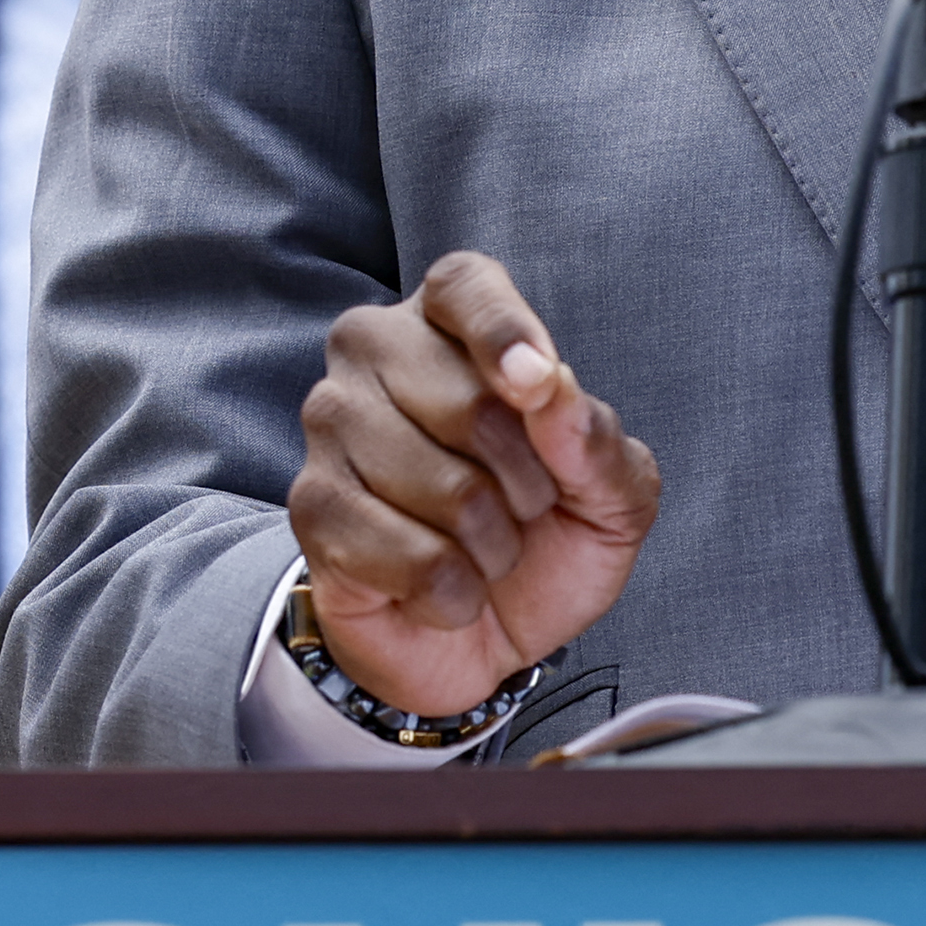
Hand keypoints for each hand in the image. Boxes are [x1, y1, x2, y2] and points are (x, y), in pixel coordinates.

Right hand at [291, 252, 661, 715]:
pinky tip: (444, 586)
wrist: (488, 636)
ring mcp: (333, 424)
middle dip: (528, 482)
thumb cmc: (548, 539)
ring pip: (448, 492)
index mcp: (450, 319)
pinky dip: (455, 593)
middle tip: (522, 506)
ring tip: (481, 548)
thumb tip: (552, 388)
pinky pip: (415, 558)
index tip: (537, 384)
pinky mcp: (313, 505)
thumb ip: (595, 438)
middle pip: (474, 407)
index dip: (505, 332)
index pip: (466, 288)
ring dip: (493, 547)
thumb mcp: (612, 495)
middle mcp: (376, 352)